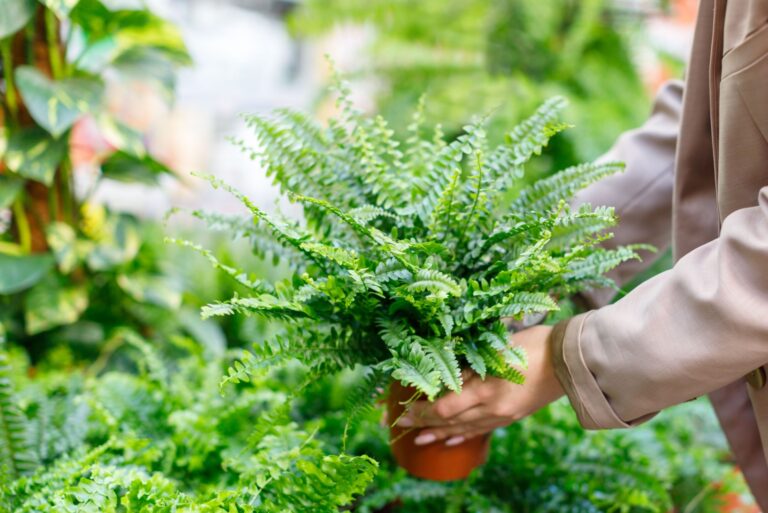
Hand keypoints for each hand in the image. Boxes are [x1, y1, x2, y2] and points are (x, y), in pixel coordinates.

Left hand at [397, 325, 563, 445]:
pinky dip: (463, 436)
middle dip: (425, 422)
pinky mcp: (512, 417)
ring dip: (440, 433)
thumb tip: (444, 374)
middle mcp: (493, 408)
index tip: (404, 408)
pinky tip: (451, 440)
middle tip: (401, 423)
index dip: (423, 411)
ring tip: (420, 438)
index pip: (446, 407)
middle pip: (451, 421)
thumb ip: (471, 365)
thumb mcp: (497, 349)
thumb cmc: (534, 344)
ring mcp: (504, 415)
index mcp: (487, 389)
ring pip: (465, 429)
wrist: (571, 361)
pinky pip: (482, 430)